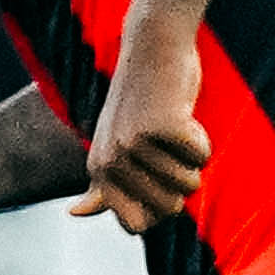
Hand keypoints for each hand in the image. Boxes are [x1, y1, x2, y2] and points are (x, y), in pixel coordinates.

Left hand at [79, 37, 210, 230]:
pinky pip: (201, 156)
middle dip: (181, 183)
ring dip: (193, 158)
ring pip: (190, 184)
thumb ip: (101, 184)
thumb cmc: (139, 100)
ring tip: (172, 127)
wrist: (152, 48)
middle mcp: (111, 161)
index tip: (158, 179)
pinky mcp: (161, 126)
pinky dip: (202, 138)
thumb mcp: (113, 144)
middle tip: (167, 148)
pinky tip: (181, 114)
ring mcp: (134, 144)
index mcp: (99, 171)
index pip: (136, 227)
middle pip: (169, 209)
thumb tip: (73, 213)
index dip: (159, 209)